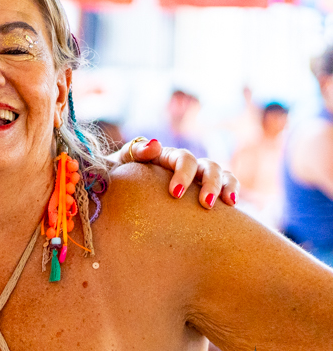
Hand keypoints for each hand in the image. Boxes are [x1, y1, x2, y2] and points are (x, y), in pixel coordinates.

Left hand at [116, 138, 238, 208]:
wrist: (119, 191)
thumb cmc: (121, 175)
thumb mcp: (123, 161)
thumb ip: (137, 152)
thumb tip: (156, 144)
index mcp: (167, 156)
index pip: (183, 159)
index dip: (183, 173)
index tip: (176, 193)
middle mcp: (187, 165)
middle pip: (207, 166)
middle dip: (209, 183)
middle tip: (205, 204)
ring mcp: (198, 177)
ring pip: (221, 174)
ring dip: (225, 186)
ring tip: (227, 204)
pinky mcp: (204, 190)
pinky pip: (226, 186)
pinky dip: (231, 191)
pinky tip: (231, 206)